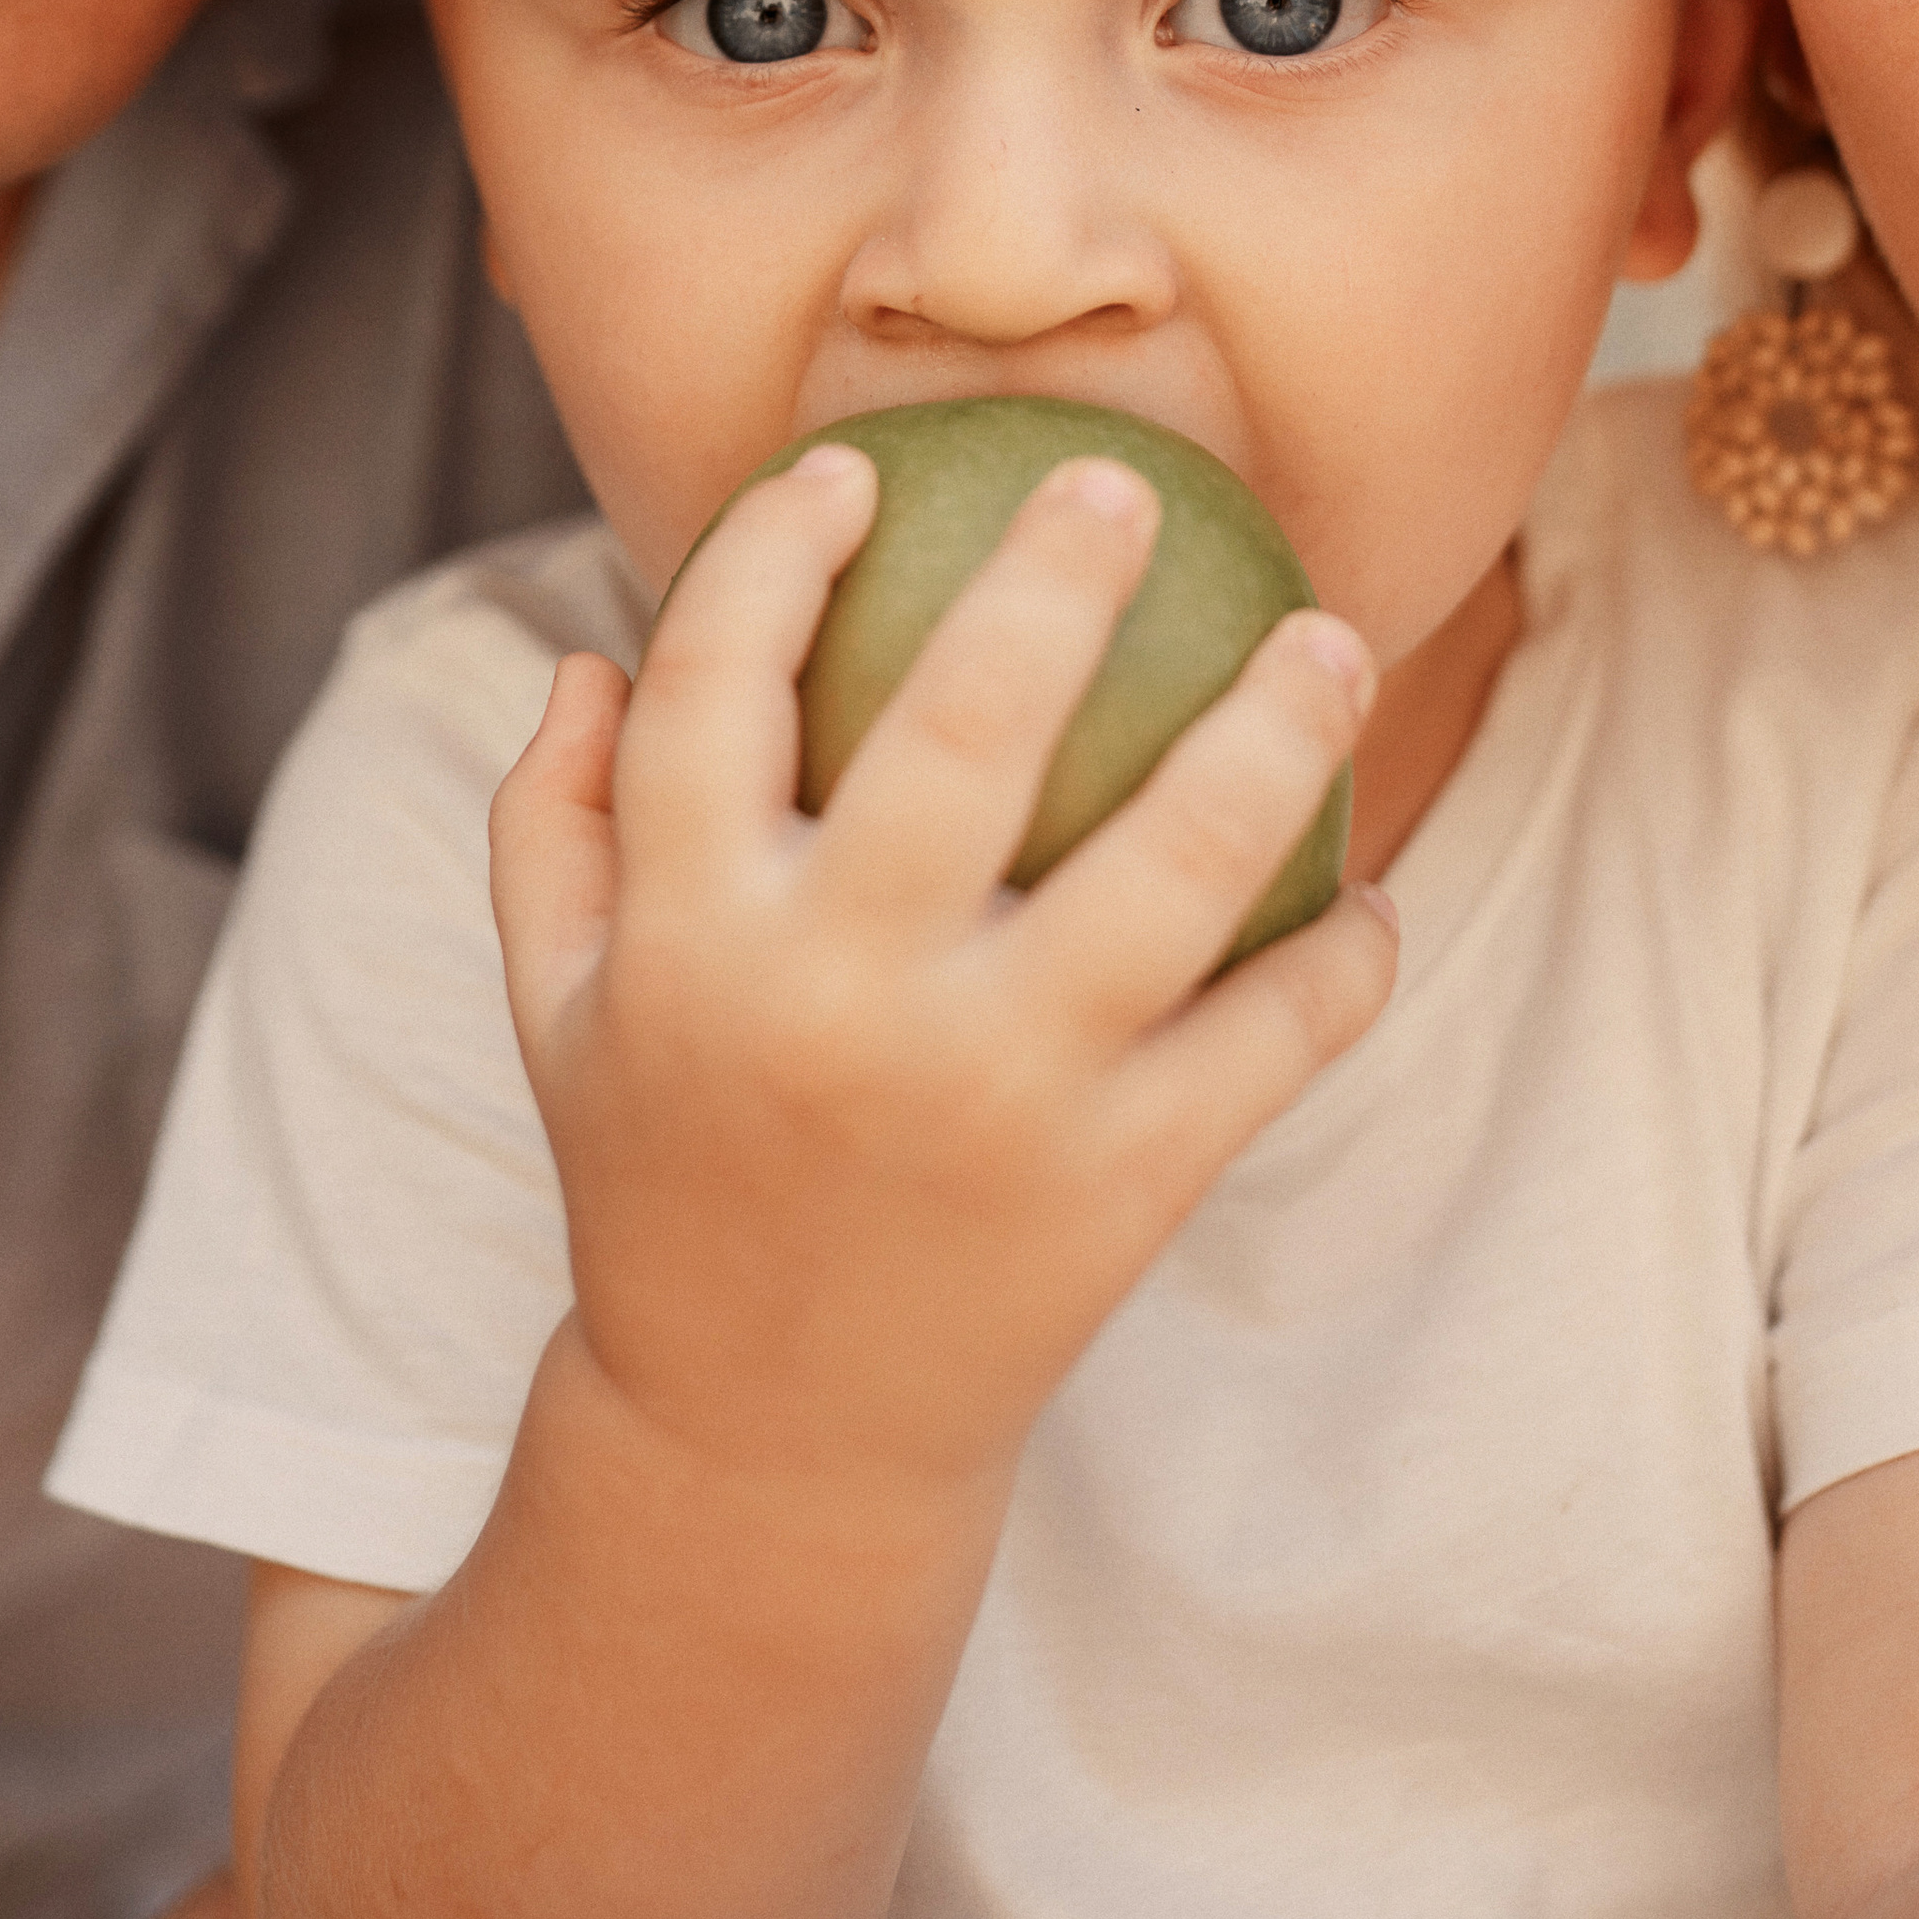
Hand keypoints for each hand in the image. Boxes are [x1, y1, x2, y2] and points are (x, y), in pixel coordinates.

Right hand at [491, 443, 1395, 1501]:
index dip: (774, 552)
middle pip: (963, 728)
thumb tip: (593, 654)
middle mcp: (839, 1000)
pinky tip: (1367, 891)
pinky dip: (1341, 960)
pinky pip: (1268, 1038)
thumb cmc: (670, 1180)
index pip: (714, 684)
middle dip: (1055, 577)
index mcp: (690, 940)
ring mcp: (993, 1096)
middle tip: (1119, 485)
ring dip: (1275, 732)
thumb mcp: (558, 1018)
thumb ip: (552, 831)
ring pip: (1173, 867)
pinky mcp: (1119, 1188)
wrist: (767, 1448)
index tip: (854, 470)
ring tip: (1334, 639)